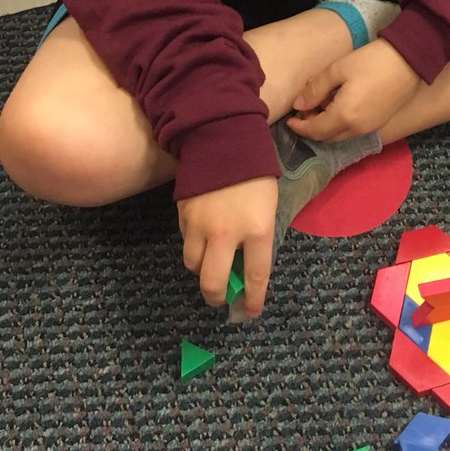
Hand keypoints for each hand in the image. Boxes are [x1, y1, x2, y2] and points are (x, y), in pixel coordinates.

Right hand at [178, 176, 277, 317]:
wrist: (223, 139)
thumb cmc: (254, 172)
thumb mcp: (267, 205)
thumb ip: (258, 236)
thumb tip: (246, 262)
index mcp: (257, 231)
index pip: (254, 277)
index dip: (252, 299)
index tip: (250, 311)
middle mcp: (226, 234)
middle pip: (213, 283)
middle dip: (217, 296)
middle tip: (221, 297)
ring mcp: (201, 226)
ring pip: (193, 265)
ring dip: (202, 270)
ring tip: (211, 264)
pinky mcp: (183, 216)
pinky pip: (186, 242)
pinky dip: (193, 246)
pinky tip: (202, 238)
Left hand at [286, 38, 420, 142]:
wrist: (409, 60)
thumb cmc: (371, 61)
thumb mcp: (338, 69)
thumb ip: (315, 89)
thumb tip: (299, 105)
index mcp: (344, 116)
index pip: (315, 131)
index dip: (300, 127)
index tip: (289, 120)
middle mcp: (357, 129)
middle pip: (328, 137)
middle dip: (312, 129)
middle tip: (304, 112)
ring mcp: (371, 128)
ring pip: (341, 136)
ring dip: (327, 127)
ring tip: (321, 107)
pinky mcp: (381, 122)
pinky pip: (354, 131)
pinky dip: (342, 124)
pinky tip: (340, 106)